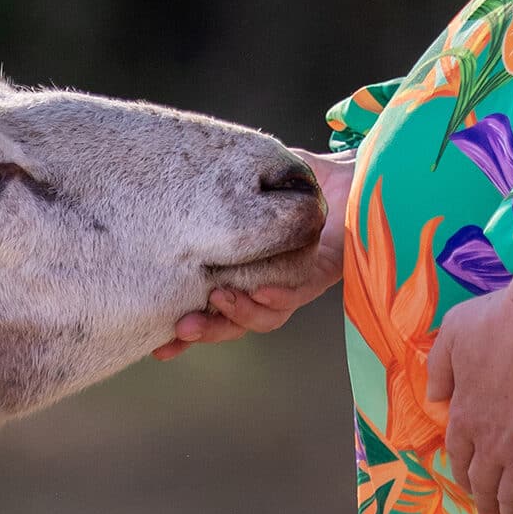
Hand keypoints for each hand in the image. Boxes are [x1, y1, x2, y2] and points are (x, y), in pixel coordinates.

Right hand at [152, 148, 355, 360]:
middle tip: (178, 331)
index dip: (189, 334)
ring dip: (241, 313)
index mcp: (249, 271)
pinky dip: (282, 294)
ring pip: (270, 316)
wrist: (355, 169)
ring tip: (217, 300)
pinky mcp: (329, 269)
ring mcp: (300, 281)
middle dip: (207, 331)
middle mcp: (273, 284)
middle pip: (238, 323)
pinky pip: (304, 289)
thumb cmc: (302, 178)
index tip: (156, 345)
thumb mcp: (250, 182)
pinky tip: (262, 290)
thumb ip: (220, 191)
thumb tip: (177, 190)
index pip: (215, 311)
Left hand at [426, 277, 512, 513]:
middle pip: (482, 482)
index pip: (458, 454)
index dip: (462, 471)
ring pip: (511, 498)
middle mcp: (487, 442)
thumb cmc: (502, 321)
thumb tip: (434, 397)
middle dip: (483, 501)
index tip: (467, 481)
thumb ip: (439, 367)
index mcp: (463, 414)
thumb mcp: (454, 331)